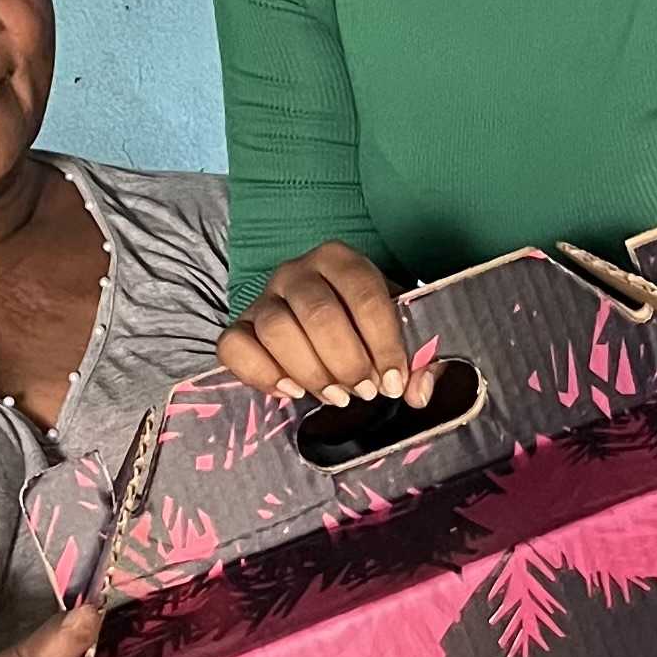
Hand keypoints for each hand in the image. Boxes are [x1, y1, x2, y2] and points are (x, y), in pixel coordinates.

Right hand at [218, 243, 423, 407]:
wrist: (324, 328)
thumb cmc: (364, 328)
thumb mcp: (398, 335)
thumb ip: (421, 361)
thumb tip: (419, 391)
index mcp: (341, 261)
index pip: (363, 294)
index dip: (382, 342)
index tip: (393, 382)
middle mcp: (297, 271)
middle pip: (318, 312)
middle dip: (346, 361)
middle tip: (363, 392)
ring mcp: (263, 298)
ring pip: (277, 330)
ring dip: (310, 371)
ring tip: (335, 396)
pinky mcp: (240, 327)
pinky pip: (234, 346)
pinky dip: (260, 373)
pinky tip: (290, 392)